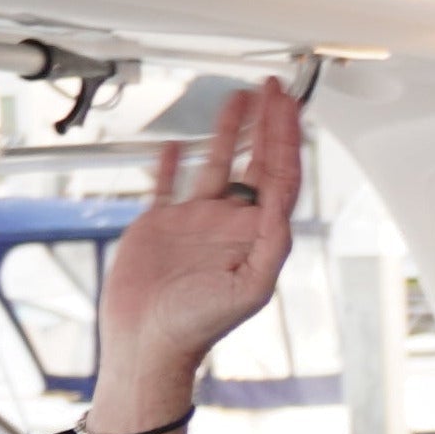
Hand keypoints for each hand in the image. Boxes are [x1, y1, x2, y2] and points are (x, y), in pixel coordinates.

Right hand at [88, 83, 303, 433]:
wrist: (146, 342)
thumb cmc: (197, 326)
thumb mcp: (248, 288)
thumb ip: (269, 246)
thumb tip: (282, 209)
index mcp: (255, 236)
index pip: (280, 175)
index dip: (286, 138)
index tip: (288, 106)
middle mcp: (229, 224)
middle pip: (255, 162)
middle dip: (267, 126)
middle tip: (272, 91)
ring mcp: (195, 223)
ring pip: (216, 165)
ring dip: (228, 132)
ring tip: (237, 100)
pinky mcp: (160, 225)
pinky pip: (169, 184)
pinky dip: (173, 161)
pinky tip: (178, 142)